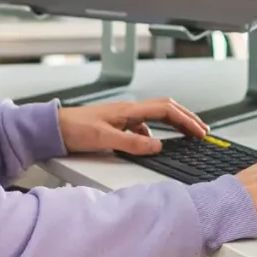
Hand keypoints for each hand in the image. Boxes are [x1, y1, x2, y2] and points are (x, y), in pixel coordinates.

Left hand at [58, 98, 207, 155]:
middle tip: (201, 130)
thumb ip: (132, 143)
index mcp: (129, 110)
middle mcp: (128, 110)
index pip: (166, 110)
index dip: (186, 119)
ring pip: (156, 117)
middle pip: (166, 109)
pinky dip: (155, 133)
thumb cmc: (74, 129)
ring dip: (173, 124)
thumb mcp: (105, 139)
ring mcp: (123, 116)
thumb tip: (157, 146)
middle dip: (186, 118)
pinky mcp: (117, 124)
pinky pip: (143, 125)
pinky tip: (152, 144)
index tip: (200, 131)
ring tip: (185, 136)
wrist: (54, 128)